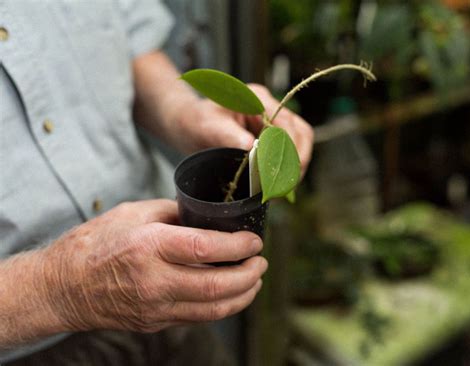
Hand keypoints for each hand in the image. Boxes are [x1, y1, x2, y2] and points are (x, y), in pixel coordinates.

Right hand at [42, 200, 266, 332]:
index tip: (254, 240)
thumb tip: (205, 217)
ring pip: (212, 309)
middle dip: (249, 275)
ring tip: (255, 280)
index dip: (237, 246)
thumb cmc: (94, 244)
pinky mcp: (154, 322)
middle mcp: (154, 281)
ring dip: (242, 296)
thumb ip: (173, 213)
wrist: (63, 287)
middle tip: (261, 262)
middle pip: (216, 286)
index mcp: (148, 247)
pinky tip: (231, 294)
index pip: (204, 249)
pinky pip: (197, 317)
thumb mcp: (132, 213)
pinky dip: (220, 306)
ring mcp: (155, 307)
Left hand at [176, 84, 313, 174]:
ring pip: (298, 143)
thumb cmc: (196, 121)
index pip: (286, 122)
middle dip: (297, 160)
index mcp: (257, 99)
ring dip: (294, 166)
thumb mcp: (208, 126)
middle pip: (300, 132)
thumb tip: (251, 147)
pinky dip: (285, 169)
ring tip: (283, 188)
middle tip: (286, 185)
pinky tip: (276, 185)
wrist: (189, 125)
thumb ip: (228, 134)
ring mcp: (272, 123)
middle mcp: (269, 109)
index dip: (290, 147)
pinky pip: (287, 153)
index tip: (284, 171)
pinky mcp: (270, 138)